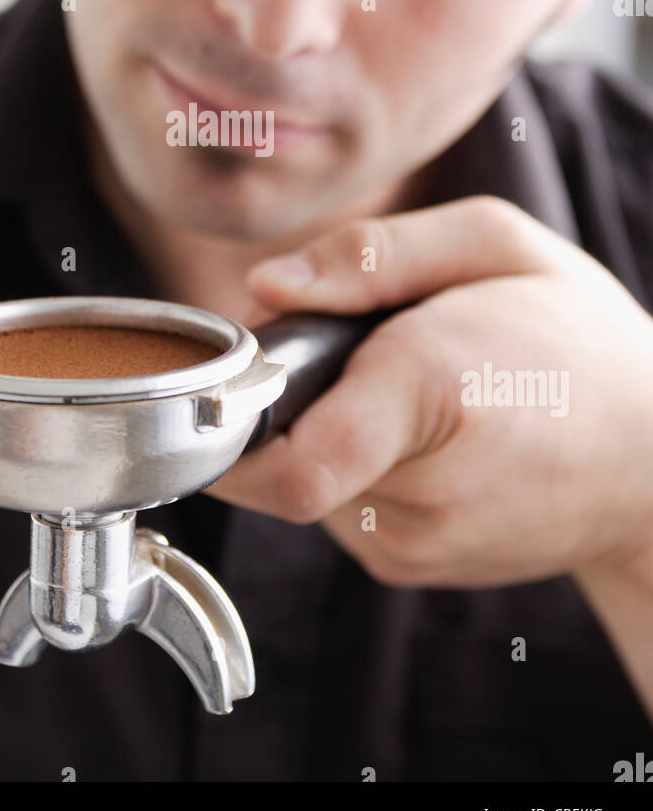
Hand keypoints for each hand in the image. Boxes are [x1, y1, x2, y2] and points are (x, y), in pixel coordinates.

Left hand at [204, 196, 652, 587]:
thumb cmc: (576, 337)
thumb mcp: (493, 243)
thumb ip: (371, 254)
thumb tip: (267, 286)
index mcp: (432, 388)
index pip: (286, 461)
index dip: (234, 415)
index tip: (240, 368)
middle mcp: (417, 489)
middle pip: (277, 449)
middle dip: (289, 395)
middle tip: (357, 351)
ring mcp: (413, 544)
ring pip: (300, 476)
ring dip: (325, 428)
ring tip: (409, 392)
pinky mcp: (406, 567)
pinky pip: (334, 503)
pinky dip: (352, 461)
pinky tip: (420, 434)